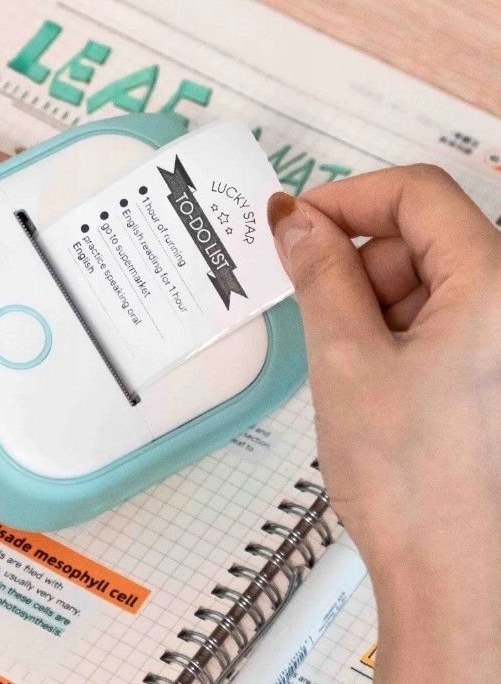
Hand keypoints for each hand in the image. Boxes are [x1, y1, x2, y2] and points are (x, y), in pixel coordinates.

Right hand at [268, 165, 499, 682]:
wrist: (453, 578)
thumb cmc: (409, 480)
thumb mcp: (344, 358)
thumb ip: (318, 272)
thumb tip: (292, 216)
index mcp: (495, 289)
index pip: (418, 193)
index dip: (347, 198)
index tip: (294, 224)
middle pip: (422, 235)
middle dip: (358, 261)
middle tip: (316, 312)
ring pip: (425, 276)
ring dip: (372, 301)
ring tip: (350, 366)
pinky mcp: (492, 364)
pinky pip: (437, 314)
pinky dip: (392, 328)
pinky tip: (375, 379)